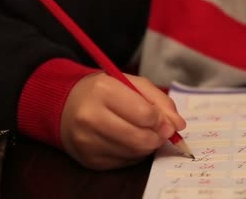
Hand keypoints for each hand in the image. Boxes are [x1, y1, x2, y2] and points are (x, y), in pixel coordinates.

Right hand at [60, 73, 186, 169]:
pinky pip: (124, 162)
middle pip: (140, 138)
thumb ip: (160, 101)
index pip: (145, 114)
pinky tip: (129, 141)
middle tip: (162, 132)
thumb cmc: (105, 91)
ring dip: (148, 146)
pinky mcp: (88, 159)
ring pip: (134, 153)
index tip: (166, 120)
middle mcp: (90, 117)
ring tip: (145, 133)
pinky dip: (135, 154)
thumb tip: (178, 125)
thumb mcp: (133, 84)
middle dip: (158, 137)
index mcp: (103, 91)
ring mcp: (86, 141)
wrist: (66, 105)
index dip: (162, 120)